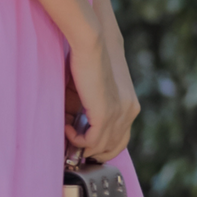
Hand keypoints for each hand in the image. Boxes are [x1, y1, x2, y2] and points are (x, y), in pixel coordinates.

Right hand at [65, 36, 138, 162]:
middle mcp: (129, 112)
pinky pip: (92, 141)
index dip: (101, 147)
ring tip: (66, 132)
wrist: (92, 43)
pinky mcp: (106, 115)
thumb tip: (72, 130)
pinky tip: (67, 128)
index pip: (120, 139)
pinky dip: (77, 139)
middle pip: (114, 148)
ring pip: (102, 147)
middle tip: (73, 148)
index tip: (82, 145)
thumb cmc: (87, 60)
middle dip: (92, 153)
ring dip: (80, 145)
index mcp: (129, 105)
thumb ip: (84, 112)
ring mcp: (119, 114)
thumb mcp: (88, 92)